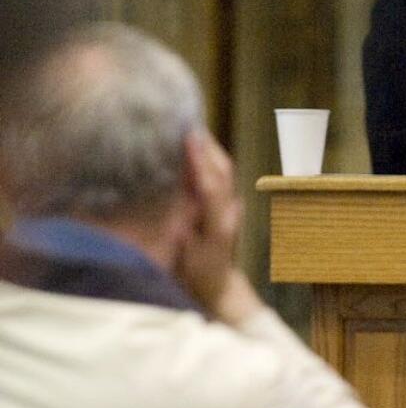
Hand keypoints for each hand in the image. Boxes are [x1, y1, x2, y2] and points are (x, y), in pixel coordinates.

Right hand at [177, 129, 262, 324]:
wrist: (217, 287)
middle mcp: (229, 211)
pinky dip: (207, 158)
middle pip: (223, 170)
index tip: (189, 137)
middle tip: (186, 120)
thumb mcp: (182, 260)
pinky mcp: (226, 204)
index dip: (200, 161)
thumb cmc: (193, 277)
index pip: (211, 186)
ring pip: (223, 170)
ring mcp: (231, 207)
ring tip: (187, 125)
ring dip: (208, 147)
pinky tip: (192, 145)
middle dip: (207, 145)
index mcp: (218, 225)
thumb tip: (172, 210)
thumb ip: (179, 235)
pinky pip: (219, 175)